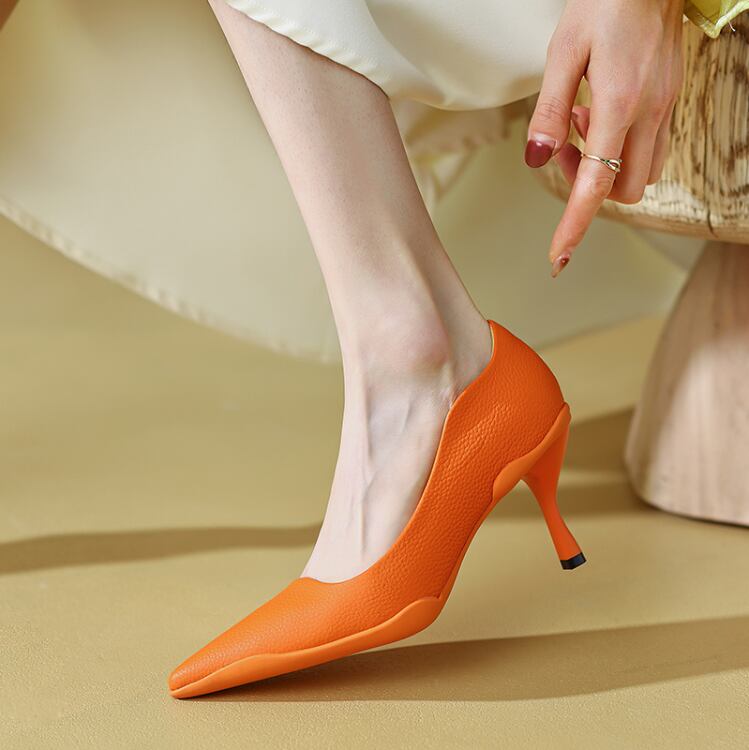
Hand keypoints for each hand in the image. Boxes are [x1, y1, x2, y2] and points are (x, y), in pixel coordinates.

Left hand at [525, 0, 684, 275]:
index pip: (594, 186)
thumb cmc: (605, 3)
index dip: (574, 226)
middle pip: (624, 191)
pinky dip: (621, 151)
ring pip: (640, 174)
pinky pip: (650, 150)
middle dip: (589, 188)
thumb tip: (537, 160)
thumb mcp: (563, 53)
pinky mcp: (670, 102)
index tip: (558, 257)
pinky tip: (602, 116)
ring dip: (606, 169)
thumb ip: (549, 112)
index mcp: (618, 105)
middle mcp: (648, 114)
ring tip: (582, 127)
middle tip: (565, 151)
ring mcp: (666, 109)